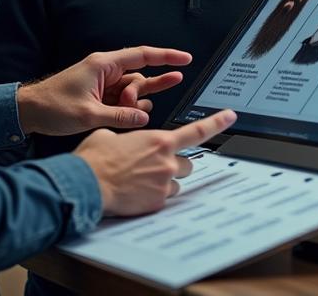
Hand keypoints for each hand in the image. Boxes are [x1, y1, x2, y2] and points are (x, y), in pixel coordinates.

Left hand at [16, 46, 190, 135]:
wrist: (28, 112)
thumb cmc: (51, 106)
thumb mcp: (88, 115)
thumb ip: (120, 116)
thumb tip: (143, 118)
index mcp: (103, 65)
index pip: (142, 56)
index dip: (166, 56)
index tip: (185, 59)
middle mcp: (105, 71)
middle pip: (139, 76)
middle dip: (146, 90)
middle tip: (160, 93)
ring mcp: (102, 83)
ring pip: (132, 90)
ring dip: (136, 103)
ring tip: (135, 113)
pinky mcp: (99, 95)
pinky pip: (122, 100)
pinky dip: (128, 109)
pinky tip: (131, 117)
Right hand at [74, 109, 237, 215]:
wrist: (87, 184)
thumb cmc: (95, 159)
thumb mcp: (110, 135)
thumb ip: (129, 138)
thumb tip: (127, 143)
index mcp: (159, 140)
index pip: (197, 131)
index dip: (217, 123)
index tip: (230, 116)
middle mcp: (167, 161)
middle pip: (186, 163)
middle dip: (174, 164)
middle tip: (153, 166)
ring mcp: (164, 183)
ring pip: (176, 182)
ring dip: (165, 181)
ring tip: (141, 181)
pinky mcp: (158, 202)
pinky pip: (165, 199)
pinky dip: (154, 196)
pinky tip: (136, 194)